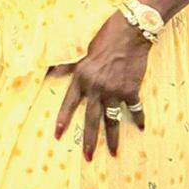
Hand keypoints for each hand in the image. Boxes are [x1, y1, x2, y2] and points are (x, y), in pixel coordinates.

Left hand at [51, 11, 150, 159]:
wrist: (131, 31)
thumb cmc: (105, 37)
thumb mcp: (82, 51)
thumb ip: (68, 66)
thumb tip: (48, 71)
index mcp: (82, 76)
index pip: (70, 102)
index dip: (63, 118)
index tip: (58, 134)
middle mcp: (97, 86)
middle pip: (91, 118)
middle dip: (89, 139)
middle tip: (87, 157)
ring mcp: (115, 90)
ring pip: (112, 119)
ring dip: (112, 138)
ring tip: (113, 153)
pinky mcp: (131, 90)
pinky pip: (134, 109)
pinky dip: (138, 118)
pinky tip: (140, 128)